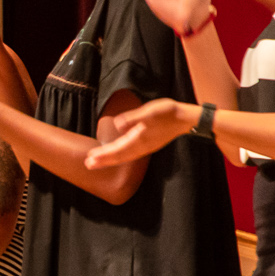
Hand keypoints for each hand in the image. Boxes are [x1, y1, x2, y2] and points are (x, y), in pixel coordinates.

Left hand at [83, 98, 202, 169]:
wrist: (186, 119)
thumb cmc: (168, 113)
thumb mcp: (151, 111)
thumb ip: (134, 118)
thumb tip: (117, 124)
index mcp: (139, 139)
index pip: (118, 149)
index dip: (104, 155)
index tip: (90, 159)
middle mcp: (141, 146)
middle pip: (119, 155)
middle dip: (104, 160)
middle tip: (88, 165)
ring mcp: (145, 146)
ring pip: (124, 156)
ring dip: (110, 159)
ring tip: (96, 162)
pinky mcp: (148, 144)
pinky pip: (130, 153)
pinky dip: (120, 155)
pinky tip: (114, 155)